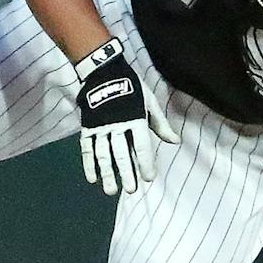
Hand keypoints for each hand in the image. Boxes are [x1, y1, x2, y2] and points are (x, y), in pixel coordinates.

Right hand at [75, 38, 179, 195]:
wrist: (104, 71)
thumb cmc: (132, 86)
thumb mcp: (150, 101)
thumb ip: (160, 124)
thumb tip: (175, 142)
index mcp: (136, 119)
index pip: (142, 145)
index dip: (146, 163)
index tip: (148, 178)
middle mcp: (117, 125)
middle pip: (122, 153)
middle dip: (126, 173)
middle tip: (130, 190)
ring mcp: (100, 126)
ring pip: (103, 154)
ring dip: (107, 173)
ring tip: (111, 190)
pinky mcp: (87, 126)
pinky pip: (87, 147)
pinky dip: (88, 163)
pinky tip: (92, 178)